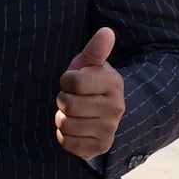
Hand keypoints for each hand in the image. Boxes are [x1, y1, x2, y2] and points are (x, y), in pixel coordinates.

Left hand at [54, 27, 124, 158]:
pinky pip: (67, 142)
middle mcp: (116, 107)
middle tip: (73, 99)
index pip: (73, 82)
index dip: (66, 81)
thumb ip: (95, 49)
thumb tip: (107, 31)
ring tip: (73, 113)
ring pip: (66, 124)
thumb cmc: (88, 83)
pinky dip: (64, 135)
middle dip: (63, 100)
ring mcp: (110, 129)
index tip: (73, 82)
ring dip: (62, 118)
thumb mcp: (89, 65)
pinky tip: (75, 128)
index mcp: (114, 82)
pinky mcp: (100, 147)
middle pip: (68, 104)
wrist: (99, 114)